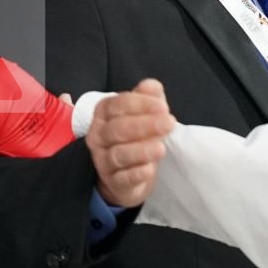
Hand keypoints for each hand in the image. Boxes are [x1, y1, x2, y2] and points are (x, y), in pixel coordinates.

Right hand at [86, 79, 175, 206]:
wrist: (127, 174)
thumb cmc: (136, 136)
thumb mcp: (144, 113)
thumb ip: (148, 97)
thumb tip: (151, 85)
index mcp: (104, 113)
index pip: (117, 105)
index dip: (140, 104)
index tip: (163, 106)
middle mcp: (98, 135)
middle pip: (118, 129)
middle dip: (144, 125)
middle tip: (169, 123)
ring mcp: (103, 160)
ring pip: (119, 154)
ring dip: (141, 150)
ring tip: (161, 148)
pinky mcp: (113, 181)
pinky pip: (123, 177)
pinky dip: (136, 173)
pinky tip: (149, 169)